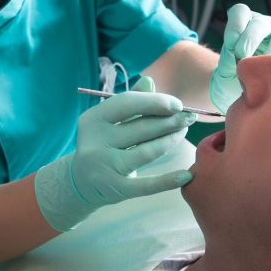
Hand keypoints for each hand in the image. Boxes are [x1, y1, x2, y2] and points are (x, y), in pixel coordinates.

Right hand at [35, 76, 194, 231]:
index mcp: (93, 119)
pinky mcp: (116, 189)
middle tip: (190, 117)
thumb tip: (149, 81)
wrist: (81, 183)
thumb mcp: (108, 121)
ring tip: (183, 132)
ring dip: (171, 140)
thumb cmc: (102, 143)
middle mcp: (96, 142)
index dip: (156, 102)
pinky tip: (187, 175)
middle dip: (171, 121)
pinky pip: (147, 185)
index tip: (178, 104)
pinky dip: (168, 180)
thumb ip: (130, 101)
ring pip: (148, 151)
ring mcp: (105, 167)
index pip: (128, 103)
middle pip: (142, 127)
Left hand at [209, 4, 270, 112]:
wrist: (251, 101)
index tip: (230, 43)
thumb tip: (242, 58)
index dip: (235, 25)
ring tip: (266, 72)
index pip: (240, 12)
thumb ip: (229, 62)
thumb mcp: (225, 72)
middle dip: (250, 39)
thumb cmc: (236, 82)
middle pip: (260, 23)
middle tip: (243, 57)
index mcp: (245, 26)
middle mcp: (266, 27)